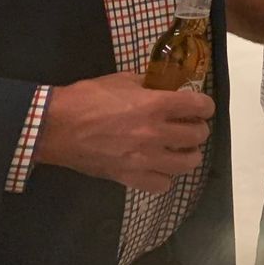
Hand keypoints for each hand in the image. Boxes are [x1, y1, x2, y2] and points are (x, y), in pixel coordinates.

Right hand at [35, 72, 215, 192]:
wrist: (56, 127)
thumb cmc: (87, 98)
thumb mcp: (121, 80)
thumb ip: (148, 85)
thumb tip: (164, 88)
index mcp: (155, 105)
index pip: (198, 107)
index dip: (206, 106)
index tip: (203, 107)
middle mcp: (155, 133)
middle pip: (197, 136)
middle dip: (198, 129)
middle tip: (191, 126)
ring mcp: (144, 158)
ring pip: (187, 163)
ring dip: (188, 154)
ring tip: (181, 150)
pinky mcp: (129, 177)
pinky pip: (162, 184)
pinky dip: (165, 177)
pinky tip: (159, 168)